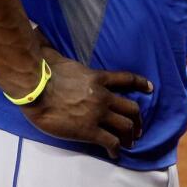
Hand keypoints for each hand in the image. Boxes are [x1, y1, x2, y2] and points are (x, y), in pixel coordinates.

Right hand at [17, 50, 153, 158]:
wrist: (36, 91)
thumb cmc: (44, 73)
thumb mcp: (56, 57)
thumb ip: (56, 50)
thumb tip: (39, 32)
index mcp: (98, 78)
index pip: (126, 79)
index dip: (141, 83)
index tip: (150, 88)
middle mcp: (103, 97)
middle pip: (131, 108)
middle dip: (138, 120)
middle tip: (138, 129)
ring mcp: (98, 114)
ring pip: (125, 127)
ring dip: (129, 136)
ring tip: (129, 143)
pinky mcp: (89, 130)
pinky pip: (110, 142)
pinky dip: (115, 149)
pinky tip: (114, 154)